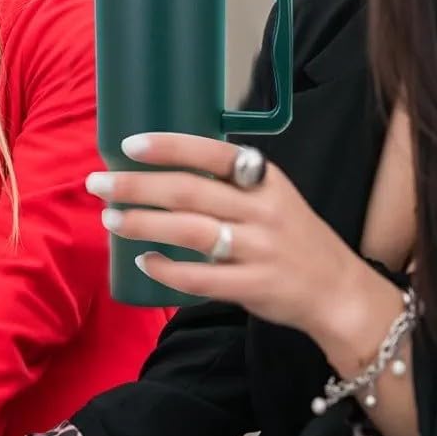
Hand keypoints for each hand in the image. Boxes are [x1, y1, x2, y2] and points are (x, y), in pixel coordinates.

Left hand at [88, 132, 373, 344]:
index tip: (129, 146)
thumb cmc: (294, 236)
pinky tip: (144, 261)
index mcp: (266, 179)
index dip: (170, 147)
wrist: (338, 289)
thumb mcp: (273, 196)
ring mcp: (260, 250)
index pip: (213, 154)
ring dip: (144, 224)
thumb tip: (167, 168)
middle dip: (138, 186)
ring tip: (111, 219)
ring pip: (190, 232)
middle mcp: (263, 210)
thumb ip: (231, 183)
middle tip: (99, 184)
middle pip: (190, 192)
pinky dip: (168, 270)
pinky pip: (201, 279)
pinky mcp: (255, 286)